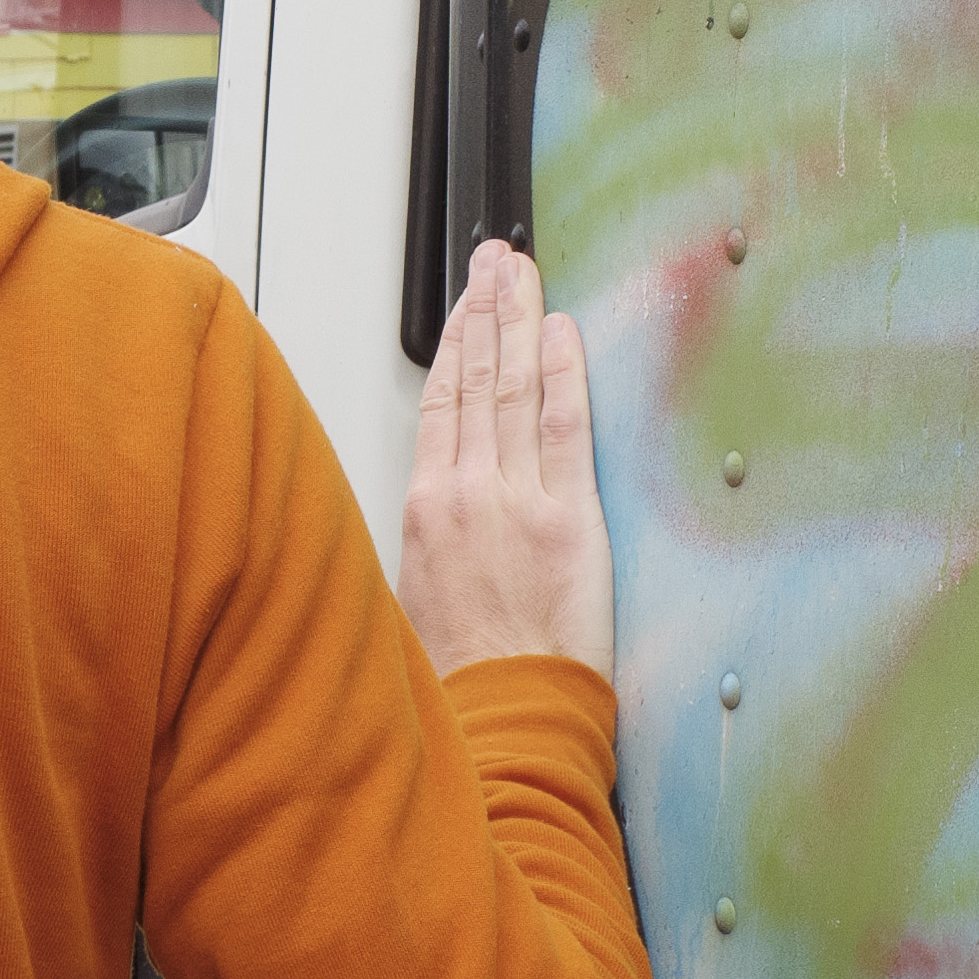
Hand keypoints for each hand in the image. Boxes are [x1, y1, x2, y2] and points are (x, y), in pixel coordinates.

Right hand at [399, 241, 613, 678]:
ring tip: (521, 270)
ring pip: (513, 387)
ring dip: (517, 320)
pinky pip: (565, 426)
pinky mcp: (568, 518)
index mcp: (424, 509)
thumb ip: (430, 542)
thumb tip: (441, 514)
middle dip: (485, 309)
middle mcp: (465, 492)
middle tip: (495, 258)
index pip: (440, 403)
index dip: (453, 346)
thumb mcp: (410, 600)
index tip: (463, 307)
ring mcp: (516, 499)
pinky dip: (562, 372)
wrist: (502, 720)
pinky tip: (561, 330)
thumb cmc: (461, 678)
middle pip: (474, 379)